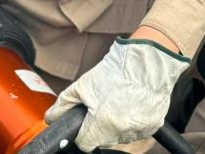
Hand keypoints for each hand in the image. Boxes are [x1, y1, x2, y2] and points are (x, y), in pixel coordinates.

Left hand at [45, 37, 189, 150]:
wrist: (149, 60)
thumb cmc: (118, 70)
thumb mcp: (84, 84)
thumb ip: (64, 104)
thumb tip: (51, 117)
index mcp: (102, 123)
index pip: (85, 144)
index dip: (83, 132)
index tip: (87, 122)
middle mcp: (121, 130)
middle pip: (103, 140)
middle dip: (100, 127)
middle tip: (104, 106)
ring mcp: (139, 129)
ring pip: (121, 136)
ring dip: (118, 125)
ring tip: (120, 102)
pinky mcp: (153, 125)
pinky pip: (138, 131)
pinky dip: (134, 122)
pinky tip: (132, 105)